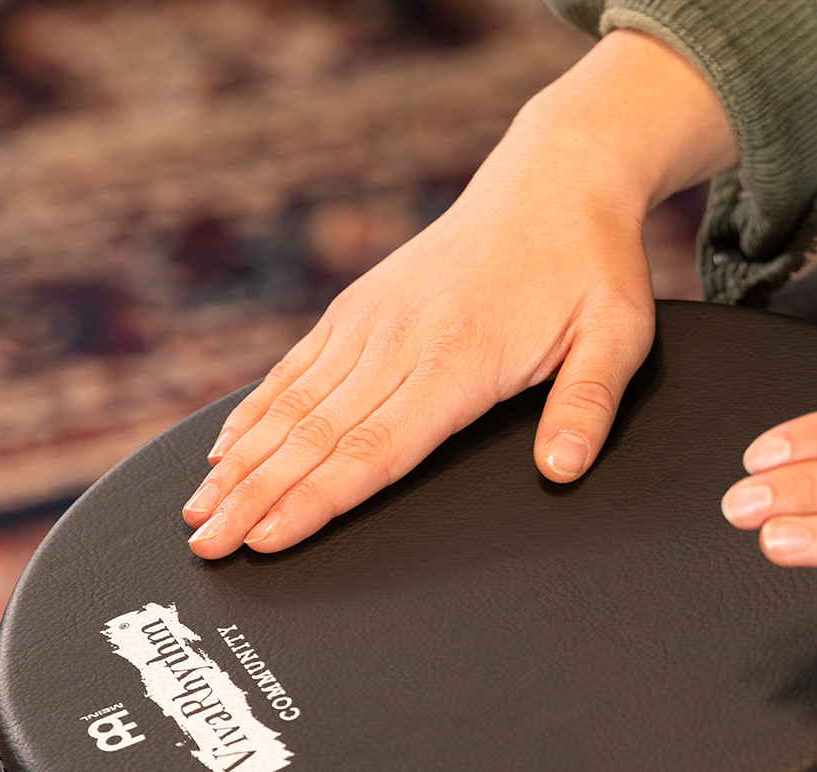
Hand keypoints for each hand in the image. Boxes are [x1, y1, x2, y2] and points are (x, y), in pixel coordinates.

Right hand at [183, 29, 735, 557]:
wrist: (556, 179)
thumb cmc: (589, 264)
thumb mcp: (618, 335)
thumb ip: (587, 406)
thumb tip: (562, 469)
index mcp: (458, 359)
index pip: (374, 449)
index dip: (316, 499)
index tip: (270, 538)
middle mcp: (400, 340)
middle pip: (314, 437)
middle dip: (255, 497)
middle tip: (208, 547)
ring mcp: (371, 322)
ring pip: (292, 406)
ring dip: (240, 464)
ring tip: (198, 513)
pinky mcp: (358, 308)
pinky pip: (295, 368)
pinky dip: (253, 412)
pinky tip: (223, 450)